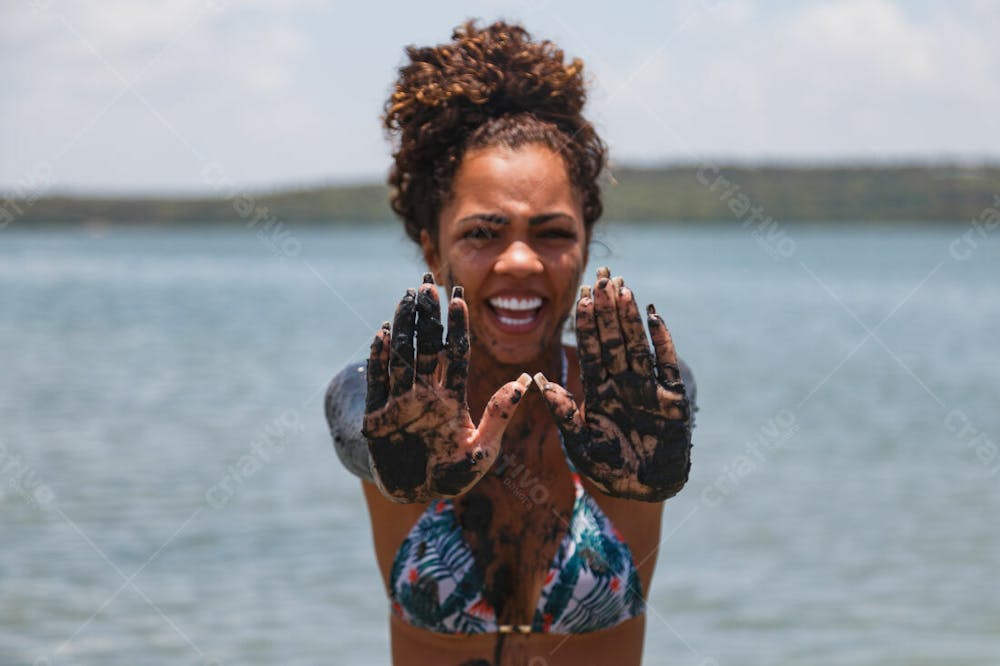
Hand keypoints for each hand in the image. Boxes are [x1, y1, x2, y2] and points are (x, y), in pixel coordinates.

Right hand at [363, 274, 531, 502]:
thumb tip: (524, 381)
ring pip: (401, 356)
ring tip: (407, 297)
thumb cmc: (452, 475)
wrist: (415, 496)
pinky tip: (382, 333)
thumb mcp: (482, 450)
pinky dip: (379, 358)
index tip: (460, 299)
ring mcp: (400, 402)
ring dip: (404, 326)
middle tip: (428, 284)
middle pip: (426, 347)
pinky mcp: (377, 416)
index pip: (455, 354)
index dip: (457, 327)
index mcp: (451, 398)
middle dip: (427, 317)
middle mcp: (425, 393)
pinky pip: (378, 381)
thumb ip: (500, 416)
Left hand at [534, 267, 691, 501]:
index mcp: (599, 391)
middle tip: (602, 278)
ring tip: (623, 289)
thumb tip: (537, 379)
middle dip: (608, 310)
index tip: (580, 295)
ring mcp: (648, 389)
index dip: (587, 324)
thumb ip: (561, 413)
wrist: (643, 491)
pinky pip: (667, 364)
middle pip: (614, 340)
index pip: (591, 350)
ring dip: (630, 318)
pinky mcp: (673, 399)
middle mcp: (623, 384)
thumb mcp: (578, 443)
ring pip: (637, 346)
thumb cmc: (608, 469)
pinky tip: (653, 316)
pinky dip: (662, 341)